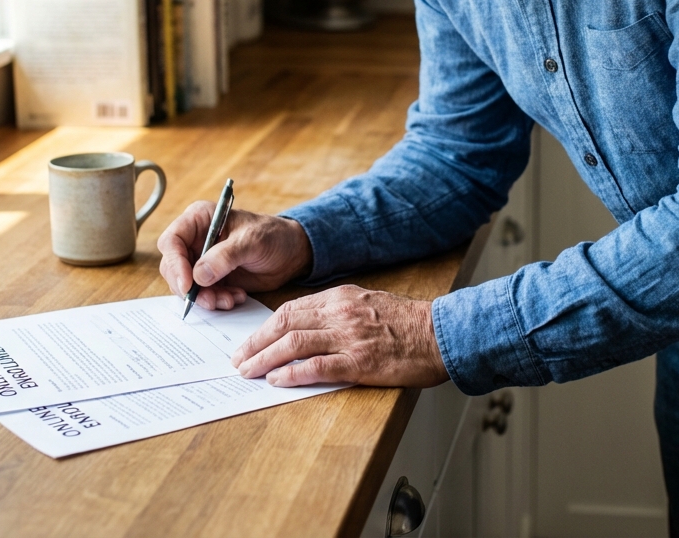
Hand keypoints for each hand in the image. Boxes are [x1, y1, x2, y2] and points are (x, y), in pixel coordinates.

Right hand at [156, 203, 312, 310]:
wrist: (291, 253)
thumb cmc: (273, 236)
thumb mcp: (252, 241)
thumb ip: (225, 256)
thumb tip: (199, 276)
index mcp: (200, 219)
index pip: (172, 241)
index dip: (174, 263)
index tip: (188, 285)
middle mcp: (195, 239)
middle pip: (173, 267)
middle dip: (189, 287)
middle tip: (210, 300)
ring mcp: (201, 260)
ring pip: (186, 286)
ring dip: (205, 298)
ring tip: (230, 299)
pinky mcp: (211, 279)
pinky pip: (202, 295)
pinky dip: (216, 301)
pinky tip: (236, 297)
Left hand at [230, 285, 449, 387]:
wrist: (440, 334)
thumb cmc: (408, 323)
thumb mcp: (369, 303)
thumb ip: (339, 312)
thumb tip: (308, 327)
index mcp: (341, 297)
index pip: (291, 309)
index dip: (265, 327)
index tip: (249, 342)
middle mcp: (341, 313)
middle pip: (285, 323)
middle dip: (256, 343)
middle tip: (238, 359)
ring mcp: (349, 337)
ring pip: (294, 343)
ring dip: (265, 358)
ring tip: (248, 372)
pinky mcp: (360, 361)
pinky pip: (318, 366)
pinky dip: (293, 373)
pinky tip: (277, 380)